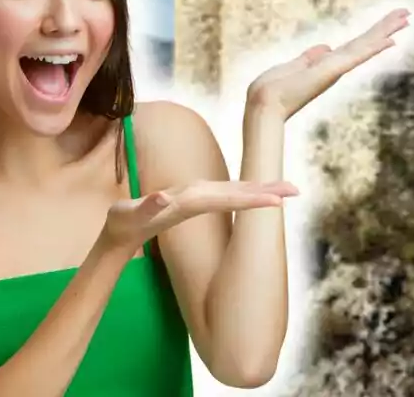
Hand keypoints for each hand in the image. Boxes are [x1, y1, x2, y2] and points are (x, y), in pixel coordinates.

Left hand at [98, 180, 299, 254]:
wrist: (119, 224)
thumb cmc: (125, 222)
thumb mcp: (130, 216)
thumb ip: (149, 206)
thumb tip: (164, 197)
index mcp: (187, 197)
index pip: (224, 196)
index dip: (250, 198)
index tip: (275, 200)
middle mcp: (196, 193)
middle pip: (236, 190)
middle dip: (265, 190)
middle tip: (294, 191)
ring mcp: (199, 195)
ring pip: (236, 191)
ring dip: (261, 190)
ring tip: (288, 192)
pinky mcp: (199, 200)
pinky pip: (228, 196)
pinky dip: (247, 194)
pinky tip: (266, 196)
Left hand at [245, 8, 410, 120]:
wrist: (263, 105)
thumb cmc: (272, 90)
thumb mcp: (292, 66)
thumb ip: (309, 57)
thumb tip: (325, 47)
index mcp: (327, 65)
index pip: (355, 46)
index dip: (373, 34)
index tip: (389, 24)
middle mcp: (336, 67)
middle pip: (366, 43)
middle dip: (386, 28)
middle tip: (407, 15)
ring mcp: (336, 70)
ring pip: (366, 45)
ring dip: (386, 31)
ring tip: (406, 17)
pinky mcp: (332, 71)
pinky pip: (357, 56)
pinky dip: (374, 47)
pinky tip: (391, 40)